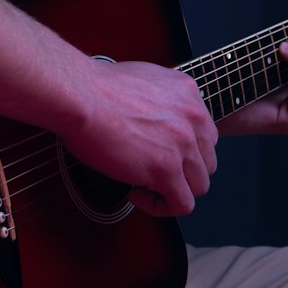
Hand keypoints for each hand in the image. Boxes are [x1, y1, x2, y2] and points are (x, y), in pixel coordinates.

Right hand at [62, 59, 217, 217]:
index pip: (206, 135)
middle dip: (182, 172)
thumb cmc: (95, 88)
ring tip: (142, 185)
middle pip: (207, 162)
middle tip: (151, 172)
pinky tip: (135, 193)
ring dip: (173, 191)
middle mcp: (193, 117)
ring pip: (199, 186)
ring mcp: (183, 144)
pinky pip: (182, 204)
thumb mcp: (144, 81)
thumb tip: (156, 122)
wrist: (80, 95)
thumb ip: (162, 101)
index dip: (184, 152)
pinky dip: (161, 207)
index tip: (159, 154)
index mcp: (188, 93)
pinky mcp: (166, 168)